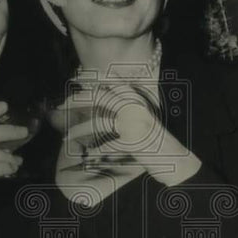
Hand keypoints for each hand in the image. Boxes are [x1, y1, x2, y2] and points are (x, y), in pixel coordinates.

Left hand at [55, 83, 200, 200]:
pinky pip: (107, 145)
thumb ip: (123, 108)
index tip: (75, 77)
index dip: (93, 77)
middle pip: (100, 96)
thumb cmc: (155, 143)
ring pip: (99, 122)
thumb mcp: (140, 120)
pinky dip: (96, 150)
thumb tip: (99, 99)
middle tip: (61, 106)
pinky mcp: (132, 140)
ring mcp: (134, 123)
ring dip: (79, 131)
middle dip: (77, 100)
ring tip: (66, 138)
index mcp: (137, 100)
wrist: (176, 160)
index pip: (113, 81)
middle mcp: (135, 108)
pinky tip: (89, 156)